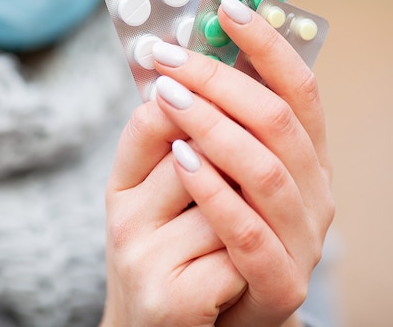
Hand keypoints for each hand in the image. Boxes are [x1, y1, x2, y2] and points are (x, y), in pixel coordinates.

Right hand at [101, 101, 247, 326]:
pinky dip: (258, 248)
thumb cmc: (175, 259)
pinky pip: (240, 245)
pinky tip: (243, 266)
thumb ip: (181, 150)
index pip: (148, 121)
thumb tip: (225, 92)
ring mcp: (143, 259)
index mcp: (121, 188)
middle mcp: (124, 219)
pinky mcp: (170, 299)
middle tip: (271, 151)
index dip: (198, 93)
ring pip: (229, 198)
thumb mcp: (164, 202)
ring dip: (258, 204)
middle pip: (195, 150)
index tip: (237, 92)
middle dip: (246, 148)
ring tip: (254, 220)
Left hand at [150, 0, 334, 326]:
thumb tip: (180, 62)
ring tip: (167, 96)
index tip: (228, 7)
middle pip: (277, 120)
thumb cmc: (207, 231)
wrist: (209, 313)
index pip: (299, 90)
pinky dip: (215, 189)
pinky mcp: (281, 282)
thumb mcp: (214, 173)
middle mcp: (316, 192)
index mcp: (306, 158)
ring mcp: (304, 238)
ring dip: (214, 126)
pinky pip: (249, 229)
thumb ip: (210, 125)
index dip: (267, 44)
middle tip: (168, 57)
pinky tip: (181, 159)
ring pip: (266, 169)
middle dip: (222, 80)